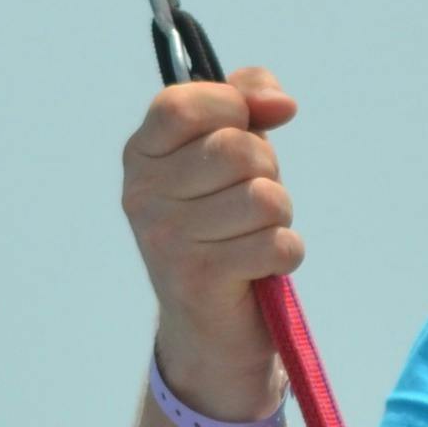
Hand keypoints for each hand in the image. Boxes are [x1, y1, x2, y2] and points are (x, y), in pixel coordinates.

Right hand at [122, 65, 304, 409]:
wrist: (209, 325)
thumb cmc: (224, 225)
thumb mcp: (230, 153)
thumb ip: (247, 102)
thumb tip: (280, 101)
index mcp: (143, 153)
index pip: (183, 103)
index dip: (232, 107)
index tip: (246, 126)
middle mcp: (142, 192)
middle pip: (238, 150)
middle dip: (267, 173)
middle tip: (251, 202)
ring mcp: (165, 237)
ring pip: (264, 198)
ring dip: (278, 218)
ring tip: (252, 235)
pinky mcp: (198, 277)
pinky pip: (277, 243)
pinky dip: (285, 254)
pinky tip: (260, 266)